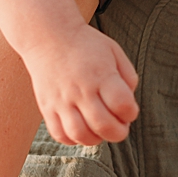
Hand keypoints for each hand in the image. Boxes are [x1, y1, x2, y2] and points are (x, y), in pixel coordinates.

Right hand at [32, 24, 140, 145]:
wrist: (48, 37)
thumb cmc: (86, 45)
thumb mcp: (114, 52)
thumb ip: (128, 77)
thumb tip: (128, 105)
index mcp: (101, 75)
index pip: (122, 105)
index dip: (131, 113)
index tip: (129, 110)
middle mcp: (81, 90)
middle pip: (104, 125)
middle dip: (119, 133)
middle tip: (120, 127)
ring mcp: (62, 101)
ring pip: (81, 134)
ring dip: (96, 139)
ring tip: (100, 130)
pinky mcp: (47, 107)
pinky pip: (60, 134)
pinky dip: (73, 139)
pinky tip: (81, 129)